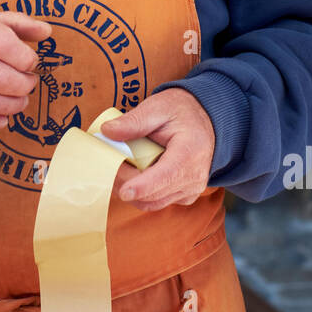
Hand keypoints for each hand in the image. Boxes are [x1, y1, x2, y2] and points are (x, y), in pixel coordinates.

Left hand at [102, 89, 215, 209]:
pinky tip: (133, 174)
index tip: (124, 191)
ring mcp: (191, 190)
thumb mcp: (157, 108)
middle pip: (154, 193)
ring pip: (152, 202)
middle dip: (126, 183)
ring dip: (130, 190)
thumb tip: (107, 131)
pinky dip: (140, 193)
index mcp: (190, 152)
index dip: (144, 187)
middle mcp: (195, 176)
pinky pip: (157, 202)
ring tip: (118, 167)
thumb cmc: (181, 113)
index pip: (167, 175)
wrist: (204, 121)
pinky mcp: (184, 196)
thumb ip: (134, 121)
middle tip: (107, 163)